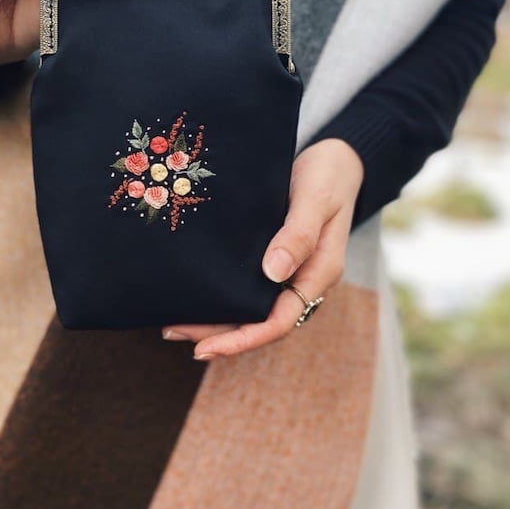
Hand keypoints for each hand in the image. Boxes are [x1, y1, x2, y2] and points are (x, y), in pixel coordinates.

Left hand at [161, 138, 363, 359]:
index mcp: (319, 273)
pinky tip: (196, 293)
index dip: (243, 339)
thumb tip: (273, 273)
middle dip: (219, 335)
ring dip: (217, 320)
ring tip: (174, 323)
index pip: (280, 321)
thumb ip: (298, 235)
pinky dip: (224, 296)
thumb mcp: (316, 199)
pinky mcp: (276, 259)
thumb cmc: (327, 176)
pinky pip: (250, 288)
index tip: (205, 347)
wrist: (337, 161)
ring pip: (253, 309)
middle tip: (172, 332)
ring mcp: (290, 272)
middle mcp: (303, 280)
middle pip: (260, 322)